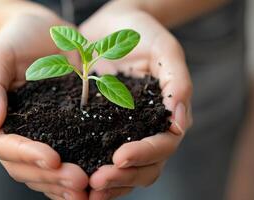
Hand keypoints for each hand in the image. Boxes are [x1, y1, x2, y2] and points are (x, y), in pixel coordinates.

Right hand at [0, 14, 87, 199]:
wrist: (44, 33)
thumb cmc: (18, 39)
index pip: (3, 145)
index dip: (26, 155)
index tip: (52, 159)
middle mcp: (10, 134)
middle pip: (23, 167)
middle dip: (50, 177)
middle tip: (79, 180)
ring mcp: (34, 138)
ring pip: (41, 173)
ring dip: (62, 184)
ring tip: (86, 189)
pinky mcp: (57, 135)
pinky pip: (59, 165)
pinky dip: (70, 178)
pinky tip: (90, 185)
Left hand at [80, 7, 192, 199]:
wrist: (111, 25)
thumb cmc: (141, 33)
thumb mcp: (164, 49)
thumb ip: (177, 82)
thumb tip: (179, 123)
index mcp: (163, 115)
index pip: (162, 145)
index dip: (144, 155)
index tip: (120, 157)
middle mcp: (144, 129)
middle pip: (144, 167)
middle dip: (123, 178)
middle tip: (98, 181)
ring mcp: (121, 131)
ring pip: (123, 171)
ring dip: (108, 184)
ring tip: (87, 190)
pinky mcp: (97, 128)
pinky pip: (95, 156)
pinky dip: (89, 170)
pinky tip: (74, 177)